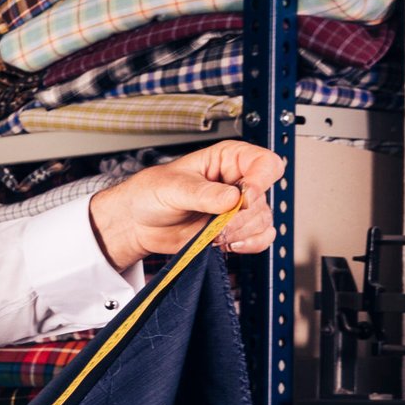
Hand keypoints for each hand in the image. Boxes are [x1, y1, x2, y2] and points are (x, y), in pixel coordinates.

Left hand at [87, 141, 283, 270]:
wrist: (139, 223)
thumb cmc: (152, 193)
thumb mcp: (173, 187)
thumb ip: (203, 194)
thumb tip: (233, 198)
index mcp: (228, 159)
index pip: (264, 163)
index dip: (260, 181)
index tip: (243, 198)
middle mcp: (239, 182)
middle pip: (263, 198)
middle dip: (242, 217)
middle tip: (218, 224)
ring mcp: (238, 208)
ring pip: (262, 221)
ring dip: (240, 233)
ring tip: (213, 234)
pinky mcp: (235, 230)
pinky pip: (261, 238)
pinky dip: (249, 245)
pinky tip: (228, 244)